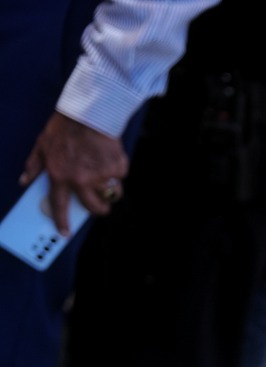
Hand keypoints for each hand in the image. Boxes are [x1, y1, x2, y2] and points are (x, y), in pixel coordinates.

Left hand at [20, 112, 128, 234]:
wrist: (89, 113)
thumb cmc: (64, 128)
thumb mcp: (41, 145)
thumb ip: (33, 166)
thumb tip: (24, 181)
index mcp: (60, 176)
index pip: (60, 205)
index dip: (62, 222)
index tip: (65, 233)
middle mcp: (81, 180)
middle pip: (95, 207)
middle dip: (99, 208)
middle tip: (99, 203)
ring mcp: (101, 176)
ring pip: (111, 194)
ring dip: (110, 188)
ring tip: (104, 172)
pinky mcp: (117, 169)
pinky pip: (120, 177)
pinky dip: (116, 169)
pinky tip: (108, 155)